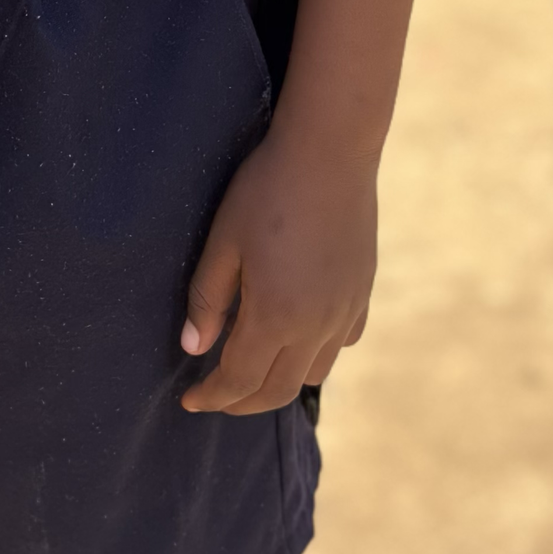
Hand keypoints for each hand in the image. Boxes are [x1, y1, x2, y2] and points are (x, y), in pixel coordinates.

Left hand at [178, 116, 377, 416]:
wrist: (330, 151)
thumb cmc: (266, 190)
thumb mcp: (224, 242)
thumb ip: (207, 300)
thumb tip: (193, 349)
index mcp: (276, 316)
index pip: (239, 379)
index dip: (212, 397)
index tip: (188, 400)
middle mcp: (316, 325)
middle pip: (278, 390)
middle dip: (243, 402)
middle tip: (216, 397)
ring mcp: (346, 311)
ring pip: (314, 373)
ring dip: (280, 381)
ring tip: (254, 368)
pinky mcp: (363, 292)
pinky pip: (342, 342)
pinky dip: (317, 353)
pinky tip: (300, 335)